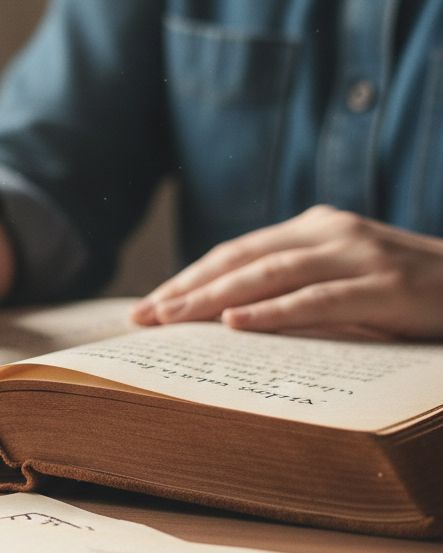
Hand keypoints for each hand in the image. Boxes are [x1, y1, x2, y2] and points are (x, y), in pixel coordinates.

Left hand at [130, 205, 442, 340]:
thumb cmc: (407, 291)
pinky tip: (235, 324)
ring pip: (269, 275)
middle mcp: (328, 232)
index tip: (149, 303)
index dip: (188, 277)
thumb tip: (226, 318)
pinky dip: (272, 312)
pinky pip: (317, 299)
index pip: (235, 253)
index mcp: (313, 228)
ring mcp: (358, 253)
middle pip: (240, 260)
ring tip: (173, 318)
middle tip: (144, 316)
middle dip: (187, 288)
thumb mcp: (344, 279)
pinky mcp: (385, 284)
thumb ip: (295, 286)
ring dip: (214, 299)